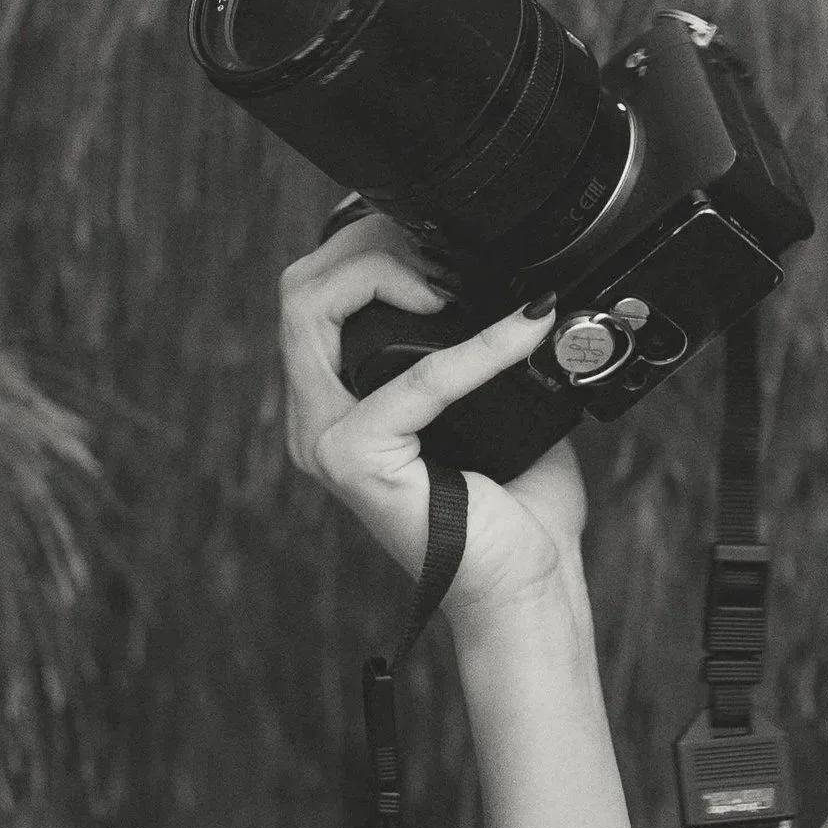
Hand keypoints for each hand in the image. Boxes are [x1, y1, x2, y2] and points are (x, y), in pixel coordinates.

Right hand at [279, 213, 584, 624]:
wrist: (528, 581)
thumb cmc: (515, 500)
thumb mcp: (495, 396)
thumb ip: (482, 337)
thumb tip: (520, 275)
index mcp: (339, 401)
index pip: (315, 293)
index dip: (369, 248)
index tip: (443, 248)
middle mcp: (317, 420)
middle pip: (299, 290)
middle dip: (368, 247)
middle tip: (444, 259)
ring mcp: (327, 441)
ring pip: (314, 313)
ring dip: (389, 274)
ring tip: (456, 282)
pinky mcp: (356, 461)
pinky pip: (415, 380)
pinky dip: (477, 346)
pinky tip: (526, 328)